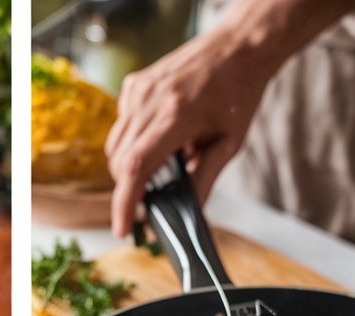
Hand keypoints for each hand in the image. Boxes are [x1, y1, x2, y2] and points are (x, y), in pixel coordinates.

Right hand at [105, 28, 272, 237]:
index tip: (123, 228)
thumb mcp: (229, 142)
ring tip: (165, 164)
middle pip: (120, 161)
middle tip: (152, 201)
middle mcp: (149, 101)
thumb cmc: (238, 92)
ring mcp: (138, 90)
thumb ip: (205, 178)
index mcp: (175, 117)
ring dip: (131, 165)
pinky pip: (122, 125)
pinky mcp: (134, 84)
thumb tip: (190, 211)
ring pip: (115, 144)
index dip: (124, 203)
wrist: (238, 48)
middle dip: (130, 188)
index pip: (136, 167)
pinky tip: (161, 137)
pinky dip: (134, 141)